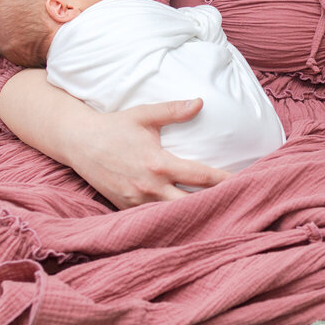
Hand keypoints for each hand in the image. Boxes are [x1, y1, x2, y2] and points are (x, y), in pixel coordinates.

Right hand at [76, 100, 229, 208]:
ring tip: (218, 218)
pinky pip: (152, 219)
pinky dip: (169, 220)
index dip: (224, 181)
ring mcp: (136, 201)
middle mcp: (149, 186)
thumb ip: (174, 110)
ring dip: (193, 216)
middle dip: (213, 206)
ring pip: (172, 216)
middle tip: (237, 206)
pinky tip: (186, 222)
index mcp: (158, 163)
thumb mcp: (144, 115)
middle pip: (190, 204)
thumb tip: (201, 102)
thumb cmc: (115, 126)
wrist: (79, 142)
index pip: (200, 176)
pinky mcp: (125, 208)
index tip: (245, 182)